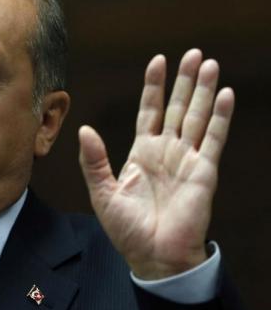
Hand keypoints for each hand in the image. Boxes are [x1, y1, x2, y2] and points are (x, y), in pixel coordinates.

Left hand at [78, 49, 233, 279]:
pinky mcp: (204, 172)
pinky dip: (220, 116)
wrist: (153, 257)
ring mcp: (187, 160)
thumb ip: (94, 160)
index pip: (150, 111)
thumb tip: (85, 129)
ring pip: (197, 117)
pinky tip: (224, 95)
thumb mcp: (102, 192)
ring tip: (209, 64)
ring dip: (203, 90)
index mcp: (141, 153)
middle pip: (177, 107)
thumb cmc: (127, 230)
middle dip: (184, 80)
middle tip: (193, 53)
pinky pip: (214, 139)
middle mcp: (166, 152)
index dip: (154, 86)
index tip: (158, 61)